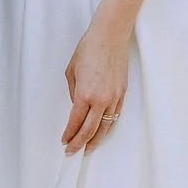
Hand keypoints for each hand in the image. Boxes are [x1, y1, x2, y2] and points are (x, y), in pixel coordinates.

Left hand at [62, 23, 127, 153]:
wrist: (109, 35)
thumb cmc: (89, 49)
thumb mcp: (71, 72)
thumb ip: (73, 93)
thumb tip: (77, 106)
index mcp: (84, 94)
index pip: (75, 122)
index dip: (69, 135)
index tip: (65, 141)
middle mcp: (101, 99)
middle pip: (89, 131)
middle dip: (79, 143)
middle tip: (72, 152)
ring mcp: (114, 97)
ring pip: (105, 127)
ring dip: (95, 140)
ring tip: (88, 149)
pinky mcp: (122, 93)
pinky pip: (115, 117)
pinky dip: (108, 127)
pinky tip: (102, 132)